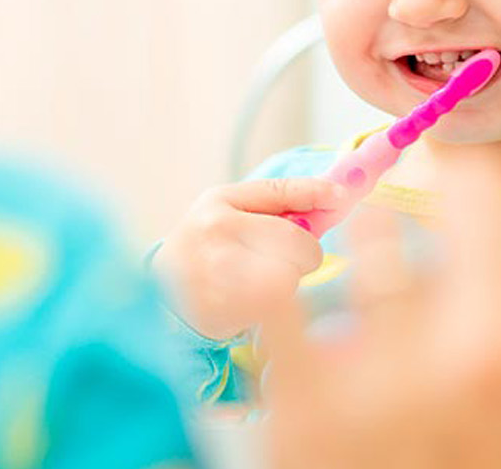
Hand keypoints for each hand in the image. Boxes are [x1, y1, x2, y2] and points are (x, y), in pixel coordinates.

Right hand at [152, 178, 331, 339]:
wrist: (158, 299)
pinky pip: (273, 309)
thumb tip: (336, 197)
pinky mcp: (217, 310)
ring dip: (286, 285)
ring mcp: (213, 271)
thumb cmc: (208, 251)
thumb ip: (277, 205)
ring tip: (258, 285)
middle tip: (279, 263)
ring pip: (289, 278)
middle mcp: (214, 230)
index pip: (281, 189)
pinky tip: (249, 305)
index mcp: (219, 201)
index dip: (316, 191)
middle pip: (298, 243)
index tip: (342, 196)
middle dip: (302, 256)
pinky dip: (271, 311)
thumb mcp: (231, 214)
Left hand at [257, 159, 500, 468]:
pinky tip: (292, 296)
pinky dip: (276, 281)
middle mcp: (490, 356)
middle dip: (466, 207)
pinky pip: (277, 289)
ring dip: (379, 254)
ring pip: (375, 229)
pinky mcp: (307, 402)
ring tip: (380, 303)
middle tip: (452, 242)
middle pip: (472, 188)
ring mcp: (392, 376)